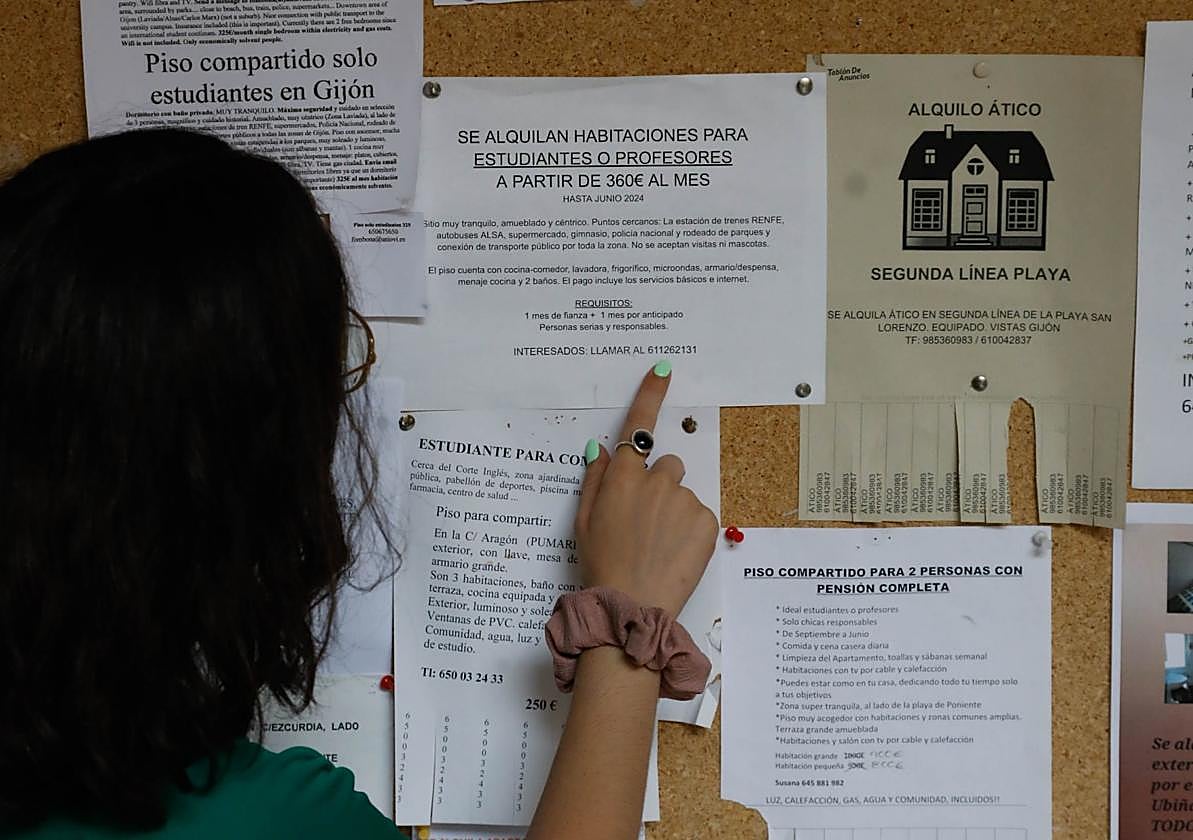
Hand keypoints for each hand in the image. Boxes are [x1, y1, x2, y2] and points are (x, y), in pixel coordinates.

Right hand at [575, 364, 717, 615]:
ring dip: (674, 512)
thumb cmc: (601, 565)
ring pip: (682, 495)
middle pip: (667, 467)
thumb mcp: (584, 522)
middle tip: (645, 524)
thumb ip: (595, 480)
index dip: (650, 394)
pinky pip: (699, 516)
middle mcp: (655, 481)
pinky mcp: (706, 521)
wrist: (631, 606)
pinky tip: (673, 554)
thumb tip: (601, 448)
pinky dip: (690, 532)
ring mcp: (683, 500)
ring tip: (658, 546)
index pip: (638, 426)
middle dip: (659, 486)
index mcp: (622, 478)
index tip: (663, 369)